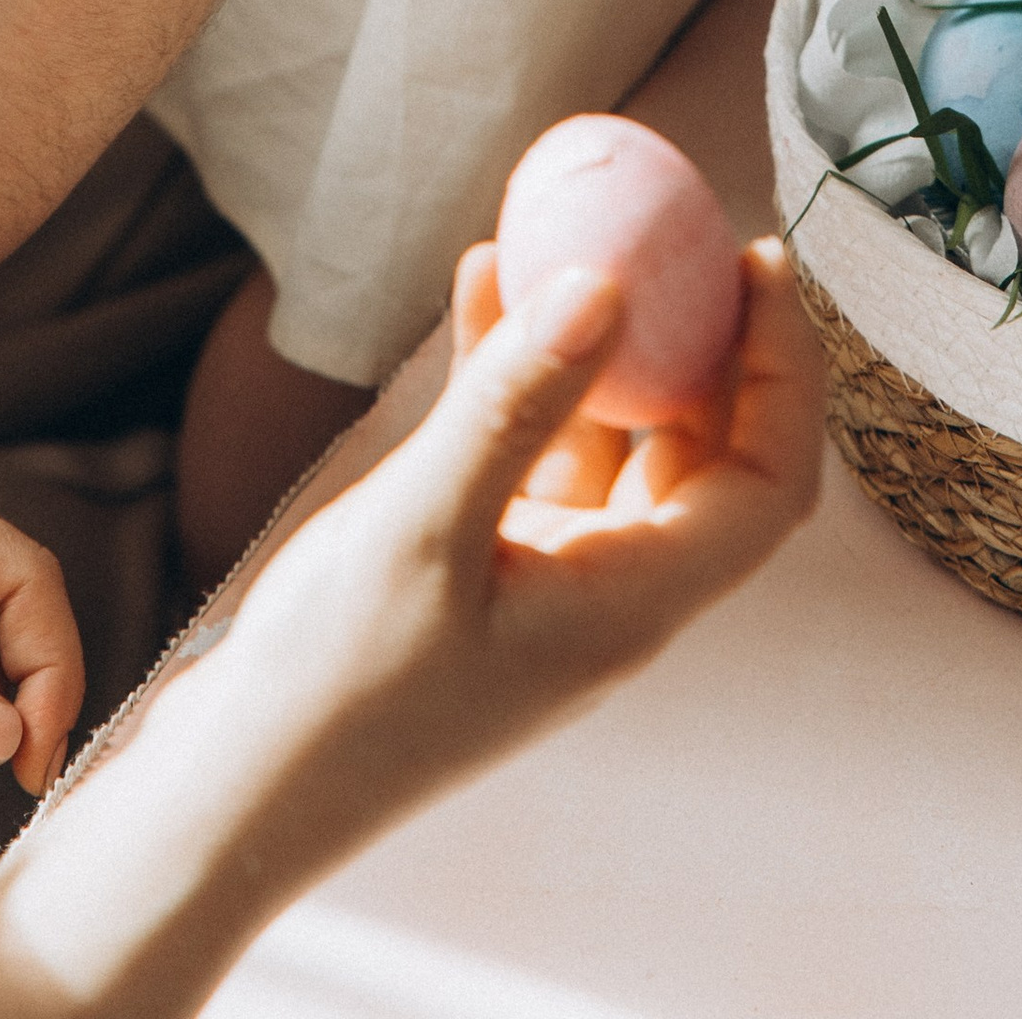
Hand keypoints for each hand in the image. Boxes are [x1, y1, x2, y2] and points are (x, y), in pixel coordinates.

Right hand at [147, 235, 819, 872]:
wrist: (238, 785)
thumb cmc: (335, 686)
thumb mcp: (423, 527)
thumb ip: (515, 405)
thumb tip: (607, 284)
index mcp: (628, 605)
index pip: (762, 484)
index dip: (782, 372)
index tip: (758, 263)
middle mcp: (606, 592)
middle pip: (703, 454)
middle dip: (706, 340)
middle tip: (685, 236)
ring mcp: (545, 578)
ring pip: (610, 439)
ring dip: (599, 342)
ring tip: (567, 237)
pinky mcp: (482, 562)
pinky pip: (527, 447)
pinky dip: (518, 369)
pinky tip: (482, 284)